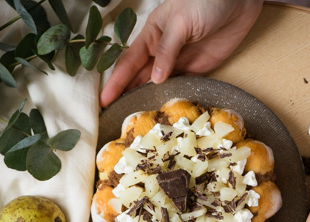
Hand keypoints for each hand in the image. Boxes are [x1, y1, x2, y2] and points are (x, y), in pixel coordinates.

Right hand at [100, 0, 262, 106]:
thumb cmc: (204, 0)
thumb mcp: (180, 21)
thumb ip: (167, 50)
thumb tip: (154, 79)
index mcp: (151, 35)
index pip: (129, 63)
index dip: (116, 82)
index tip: (104, 101)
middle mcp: (162, 51)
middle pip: (141, 78)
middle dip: (128, 97)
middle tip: (117, 119)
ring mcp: (181, 61)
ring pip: (161, 86)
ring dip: (151, 101)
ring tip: (139, 122)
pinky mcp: (200, 69)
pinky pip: (184, 87)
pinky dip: (175, 99)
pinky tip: (166, 113)